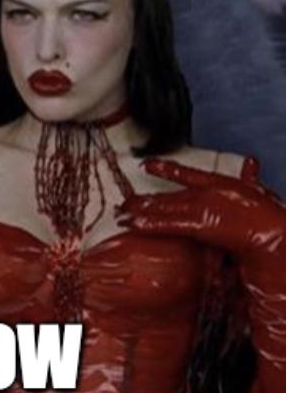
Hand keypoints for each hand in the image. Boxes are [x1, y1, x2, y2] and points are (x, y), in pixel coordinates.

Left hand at [117, 157, 283, 264]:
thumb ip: (249, 177)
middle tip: (124, 202)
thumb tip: (252, 163)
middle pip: (166, 196)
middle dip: (143, 201)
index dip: (165, 168)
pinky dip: (147, 224)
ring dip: (139, 212)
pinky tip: (132, 224)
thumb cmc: (266, 214)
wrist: (270, 229)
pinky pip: (165, 224)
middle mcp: (202, 194)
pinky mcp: (194, 224)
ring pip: (160, 208)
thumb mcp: (256, 191)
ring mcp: (195, 208)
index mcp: (216, 184)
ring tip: (122, 213)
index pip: (186, 173)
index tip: (146, 164)